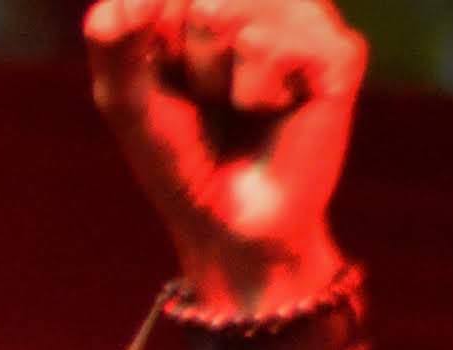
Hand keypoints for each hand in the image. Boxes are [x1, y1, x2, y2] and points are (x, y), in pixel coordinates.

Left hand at [86, 0, 363, 313]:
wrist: (229, 225)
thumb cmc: (178, 155)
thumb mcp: (124, 97)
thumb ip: (112, 41)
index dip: (147, 44)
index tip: (168, 80)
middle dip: (182, 59)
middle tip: (209, 98)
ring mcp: (309, 14)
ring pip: (224, 10)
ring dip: (212, 76)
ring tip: (238, 104)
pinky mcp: (339, 51)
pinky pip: (266, 46)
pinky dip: (252, 94)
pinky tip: (274, 111)